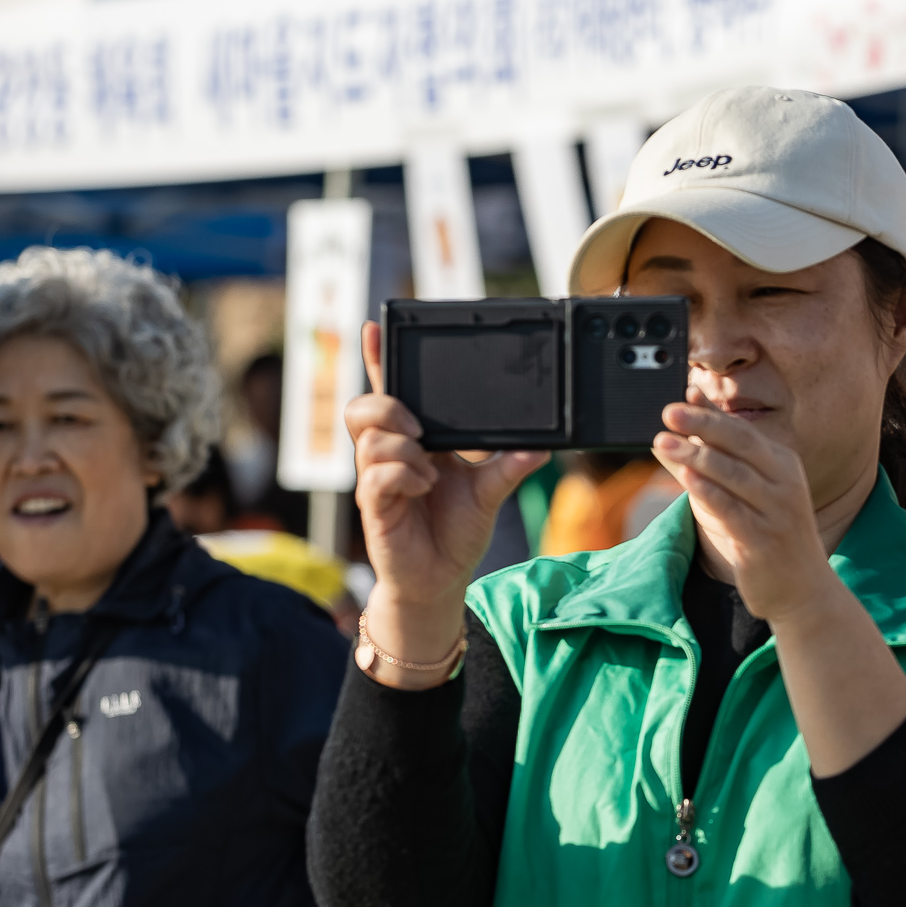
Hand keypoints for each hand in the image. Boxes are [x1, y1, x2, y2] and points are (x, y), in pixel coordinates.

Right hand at [347, 323, 545, 664]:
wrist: (442, 579)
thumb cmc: (457, 531)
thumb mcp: (491, 492)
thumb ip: (510, 465)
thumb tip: (542, 445)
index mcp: (413, 441)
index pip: (389, 392)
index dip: (377, 360)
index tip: (375, 327)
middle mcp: (389, 454)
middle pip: (363, 407)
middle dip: (387, 404)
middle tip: (419, 425)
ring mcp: (377, 478)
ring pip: (369, 438)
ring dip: (404, 446)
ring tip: (432, 470)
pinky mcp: (374, 506)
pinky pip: (376, 475)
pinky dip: (404, 473)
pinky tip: (426, 485)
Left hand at [653, 387, 838, 626]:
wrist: (803, 590)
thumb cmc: (770, 534)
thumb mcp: (750, 490)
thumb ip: (719, 453)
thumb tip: (689, 411)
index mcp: (783, 464)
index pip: (744, 431)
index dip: (711, 414)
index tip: (681, 399)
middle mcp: (785, 483)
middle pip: (741, 444)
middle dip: (704, 426)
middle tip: (670, 413)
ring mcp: (777, 513)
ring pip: (734, 475)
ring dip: (696, 456)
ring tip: (663, 441)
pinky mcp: (763, 542)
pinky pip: (732, 511)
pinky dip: (709, 492)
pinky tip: (685, 478)